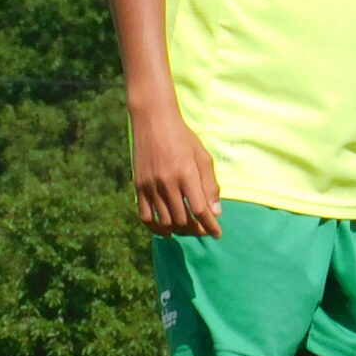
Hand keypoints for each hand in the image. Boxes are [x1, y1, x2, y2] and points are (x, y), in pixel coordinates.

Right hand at [130, 100, 220, 235]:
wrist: (153, 122)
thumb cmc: (183, 137)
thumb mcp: (203, 157)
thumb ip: (210, 185)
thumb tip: (215, 212)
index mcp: (186, 174)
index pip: (200, 209)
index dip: (210, 225)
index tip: (217, 234)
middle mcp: (167, 183)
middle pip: (183, 219)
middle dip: (196, 229)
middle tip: (204, 230)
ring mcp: (151, 186)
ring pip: (166, 221)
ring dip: (180, 230)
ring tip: (189, 230)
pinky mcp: (139, 187)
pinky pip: (145, 216)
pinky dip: (156, 228)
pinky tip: (167, 231)